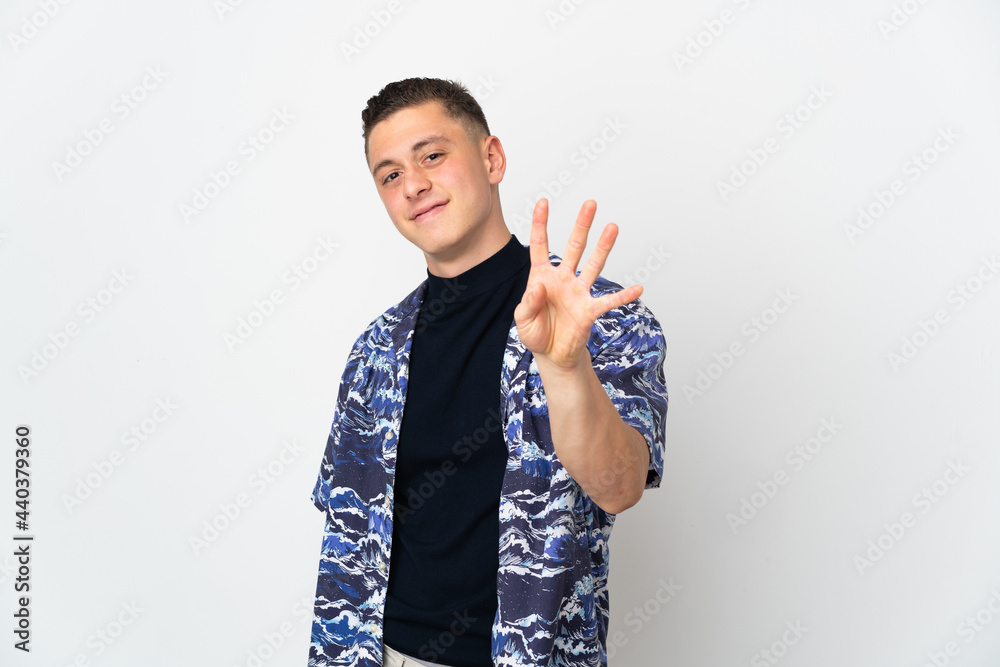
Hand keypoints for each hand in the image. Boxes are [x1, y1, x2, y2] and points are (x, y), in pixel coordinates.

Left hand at [513, 198, 641, 369]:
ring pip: (594, 265)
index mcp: (542, 277)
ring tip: (612, 227)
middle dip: (582, 225)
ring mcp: (579, 292)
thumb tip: (539, 288)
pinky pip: (609, 301)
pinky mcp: (590, 310)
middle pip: (574, 246)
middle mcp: (564, 279)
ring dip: (603, 247)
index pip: (540, 245)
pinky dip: (623, 296)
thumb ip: (528, 303)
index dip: (540, 223)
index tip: (543, 202)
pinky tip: (637, 289)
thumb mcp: (522, 319)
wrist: (551, 354)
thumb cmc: (536, 333)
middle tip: (590, 204)